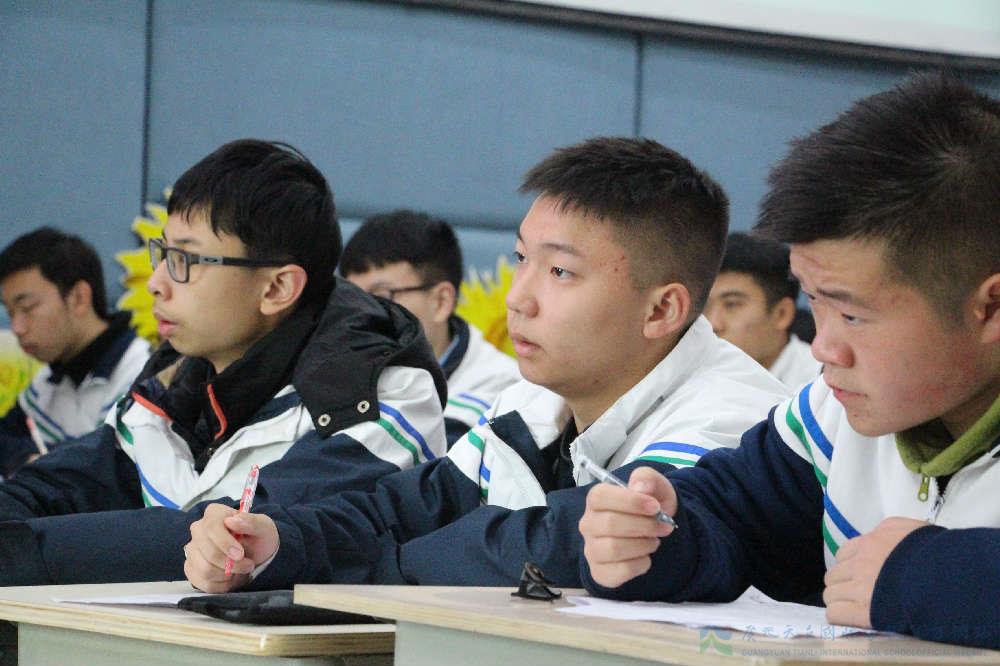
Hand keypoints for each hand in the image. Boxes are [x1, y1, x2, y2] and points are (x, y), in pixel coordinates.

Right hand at [184, 503, 279, 592]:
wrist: (257, 555)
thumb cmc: (259, 538)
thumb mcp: (264, 527)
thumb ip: (251, 522)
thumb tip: (232, 520)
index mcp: (214, 513)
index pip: (211, 527)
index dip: (224, 543)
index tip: (240, 554)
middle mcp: (199, 529)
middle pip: (207, 551)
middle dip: (230, 563)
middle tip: (248, 565)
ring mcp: (192, 549)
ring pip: (204, 569)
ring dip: (227, 575)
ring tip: (241, 570)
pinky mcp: (191, 568)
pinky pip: (200, 582)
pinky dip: (220, 585)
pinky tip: (230, 578)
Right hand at [579, 466, 676, 587]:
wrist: (654, 534)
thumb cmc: (649, 507)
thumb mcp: (655, 486)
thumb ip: (647, 478)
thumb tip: (640, 487)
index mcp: (596, 500)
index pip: (600, 496)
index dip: (630, 501)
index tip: (655, 506)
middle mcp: (588, 524)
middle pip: (610, 524)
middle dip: (644, 525)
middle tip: (663, 526)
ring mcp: (592, 549)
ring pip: (614, 548)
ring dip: (643, 545)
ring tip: (654, 540)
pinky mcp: (600, 572)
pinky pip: (621, 571)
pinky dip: (641, 564)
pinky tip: (645, 556)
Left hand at [823, 517, 927, 627]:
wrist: (949, 577)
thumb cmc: (938, 553)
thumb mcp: (913, 530)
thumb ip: (893, 531)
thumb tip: (884, 536)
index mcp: (870, 542)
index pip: (844, 554)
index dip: (850, 566)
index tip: (860, 575)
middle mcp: (859, 563)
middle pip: (834, 575)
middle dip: (844, 584)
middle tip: (859, 594)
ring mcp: (860, 587)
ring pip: (831, 594)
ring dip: (841, 601)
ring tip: (857, 608)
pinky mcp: (864, 612)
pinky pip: (835, 613)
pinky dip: (841, 616)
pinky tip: (853, 618)